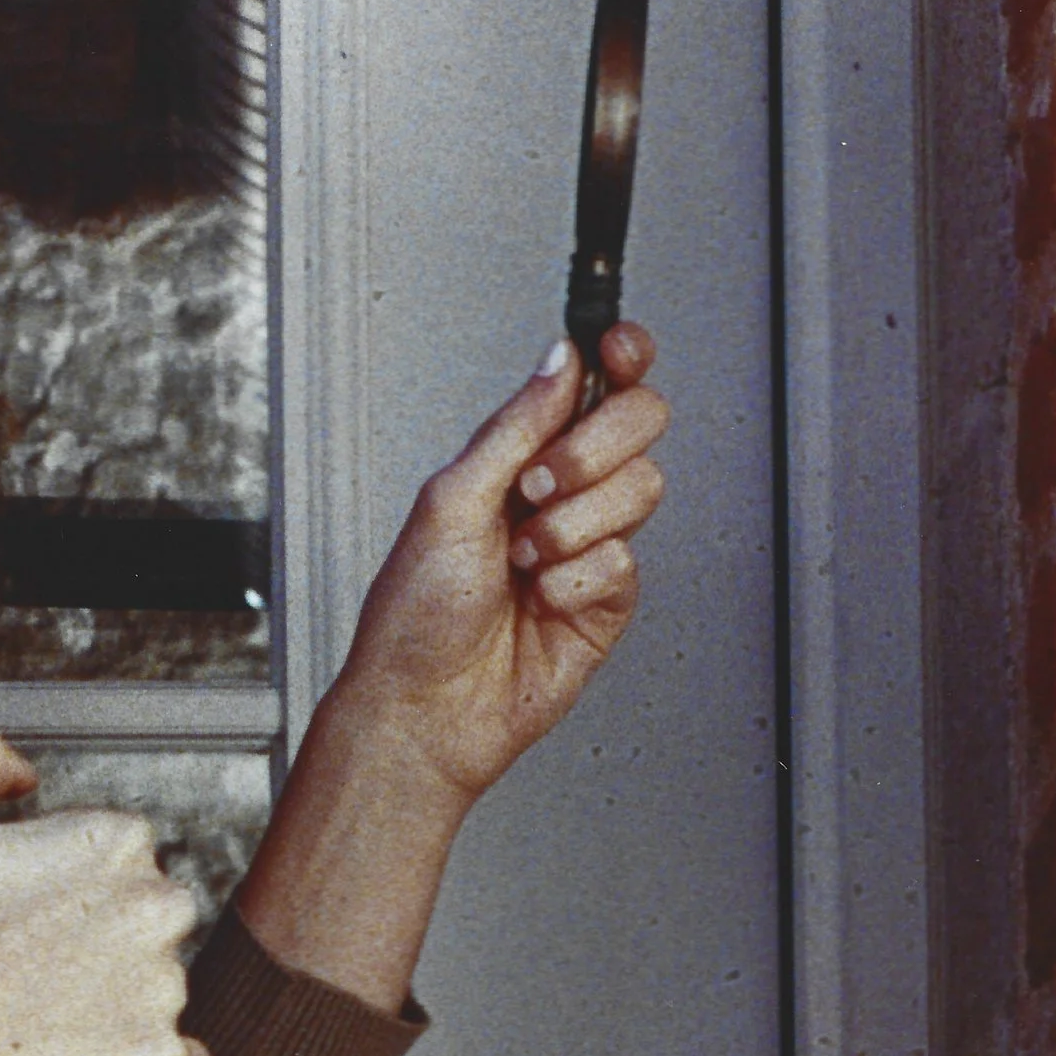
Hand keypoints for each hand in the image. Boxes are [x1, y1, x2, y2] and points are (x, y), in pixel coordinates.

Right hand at [0, 709, 208, 1055]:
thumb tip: (23, 775)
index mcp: (109, 841)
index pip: (115, 859)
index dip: (55, 890)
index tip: (7, 921)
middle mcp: (154, 910)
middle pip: (144, 924)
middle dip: (94, 945)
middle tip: (14, 977)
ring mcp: (159, 995)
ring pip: (153, 997)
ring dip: (108, 1009)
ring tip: (24, 1029)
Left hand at [331, 324, 667, 812]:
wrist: (425, 707)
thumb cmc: (414, 615)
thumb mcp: (450, 499)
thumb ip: (515, 426)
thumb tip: (559, 358)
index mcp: (518, 457)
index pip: (592, 385)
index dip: (620, 357)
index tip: (618, 348)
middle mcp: (560, 494)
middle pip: (636, 426)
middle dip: (591, 451)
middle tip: (538, 488)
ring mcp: (588, 545)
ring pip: (640, 492)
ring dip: (572, 526)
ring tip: (523, 562)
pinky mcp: (608, 601)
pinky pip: (627, 564)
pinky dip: (577, 582)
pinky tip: (541, 603)